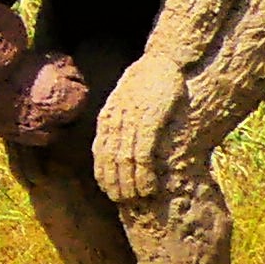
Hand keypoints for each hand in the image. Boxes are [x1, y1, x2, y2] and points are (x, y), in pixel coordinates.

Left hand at [92, 56, 187, 204]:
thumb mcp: (127, 100)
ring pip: (125, 161)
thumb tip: (121, 143)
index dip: (104, 174)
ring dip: (130, 184)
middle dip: (115, 184)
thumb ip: (121, 120)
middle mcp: (116, 121)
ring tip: (135, 200)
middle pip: (110, 160)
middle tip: (121, 202)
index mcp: (108, 116)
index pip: (100, 152)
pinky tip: (149, 188)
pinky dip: (144, 174)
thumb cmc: (148, 81)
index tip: (109, 192)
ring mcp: (132, 122)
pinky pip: (143, 154)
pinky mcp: (150, 121)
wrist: (164, 61)